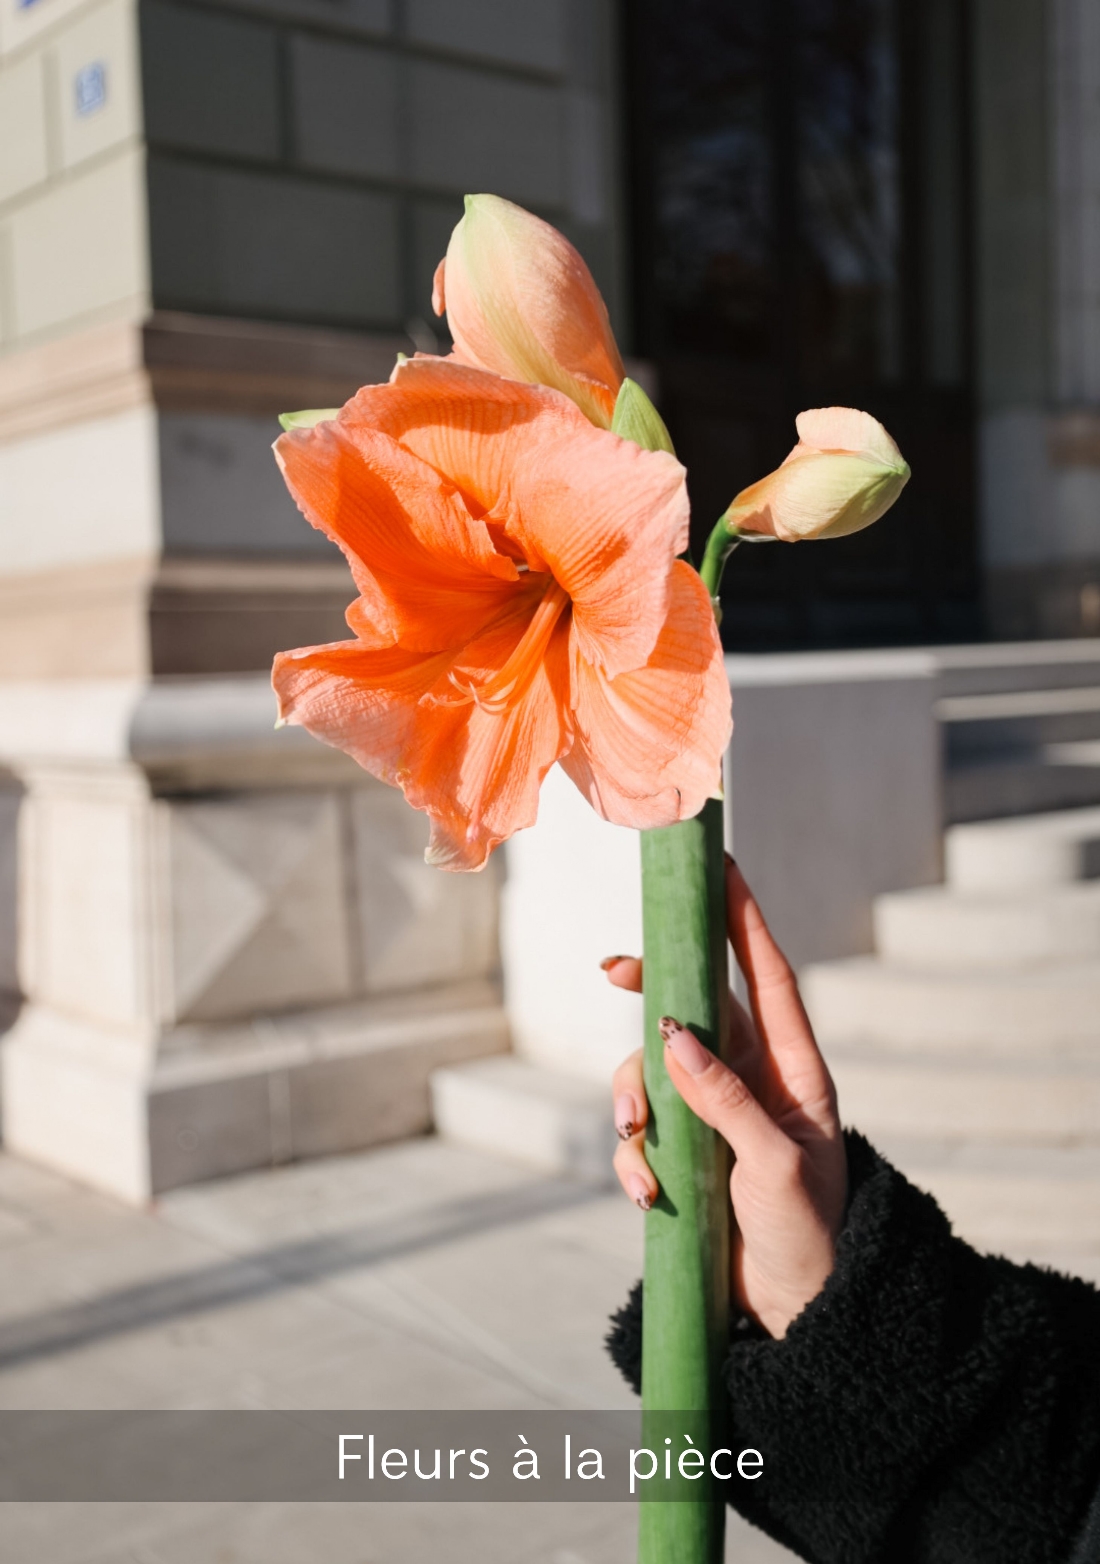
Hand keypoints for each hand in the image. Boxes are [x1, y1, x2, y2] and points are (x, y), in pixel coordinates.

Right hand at [606, 857, 847, 1339]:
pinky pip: (638, 1129)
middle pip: (690, 1005)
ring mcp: (711, 1112)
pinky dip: (631, 1156)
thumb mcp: (775, 1165)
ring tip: (635, 1142)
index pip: (766, 976)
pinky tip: (648, 1195)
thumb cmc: (809, 1233)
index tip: (718, 865)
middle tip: (613, 970)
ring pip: (650, 1067)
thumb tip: (672, 1031)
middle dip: (650, 988)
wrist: (796, 1311)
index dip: (743, 918)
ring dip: (629, 1097)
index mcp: (791, 1069)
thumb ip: (724, 1098)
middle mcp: (748, 1078)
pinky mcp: (682, 1149)